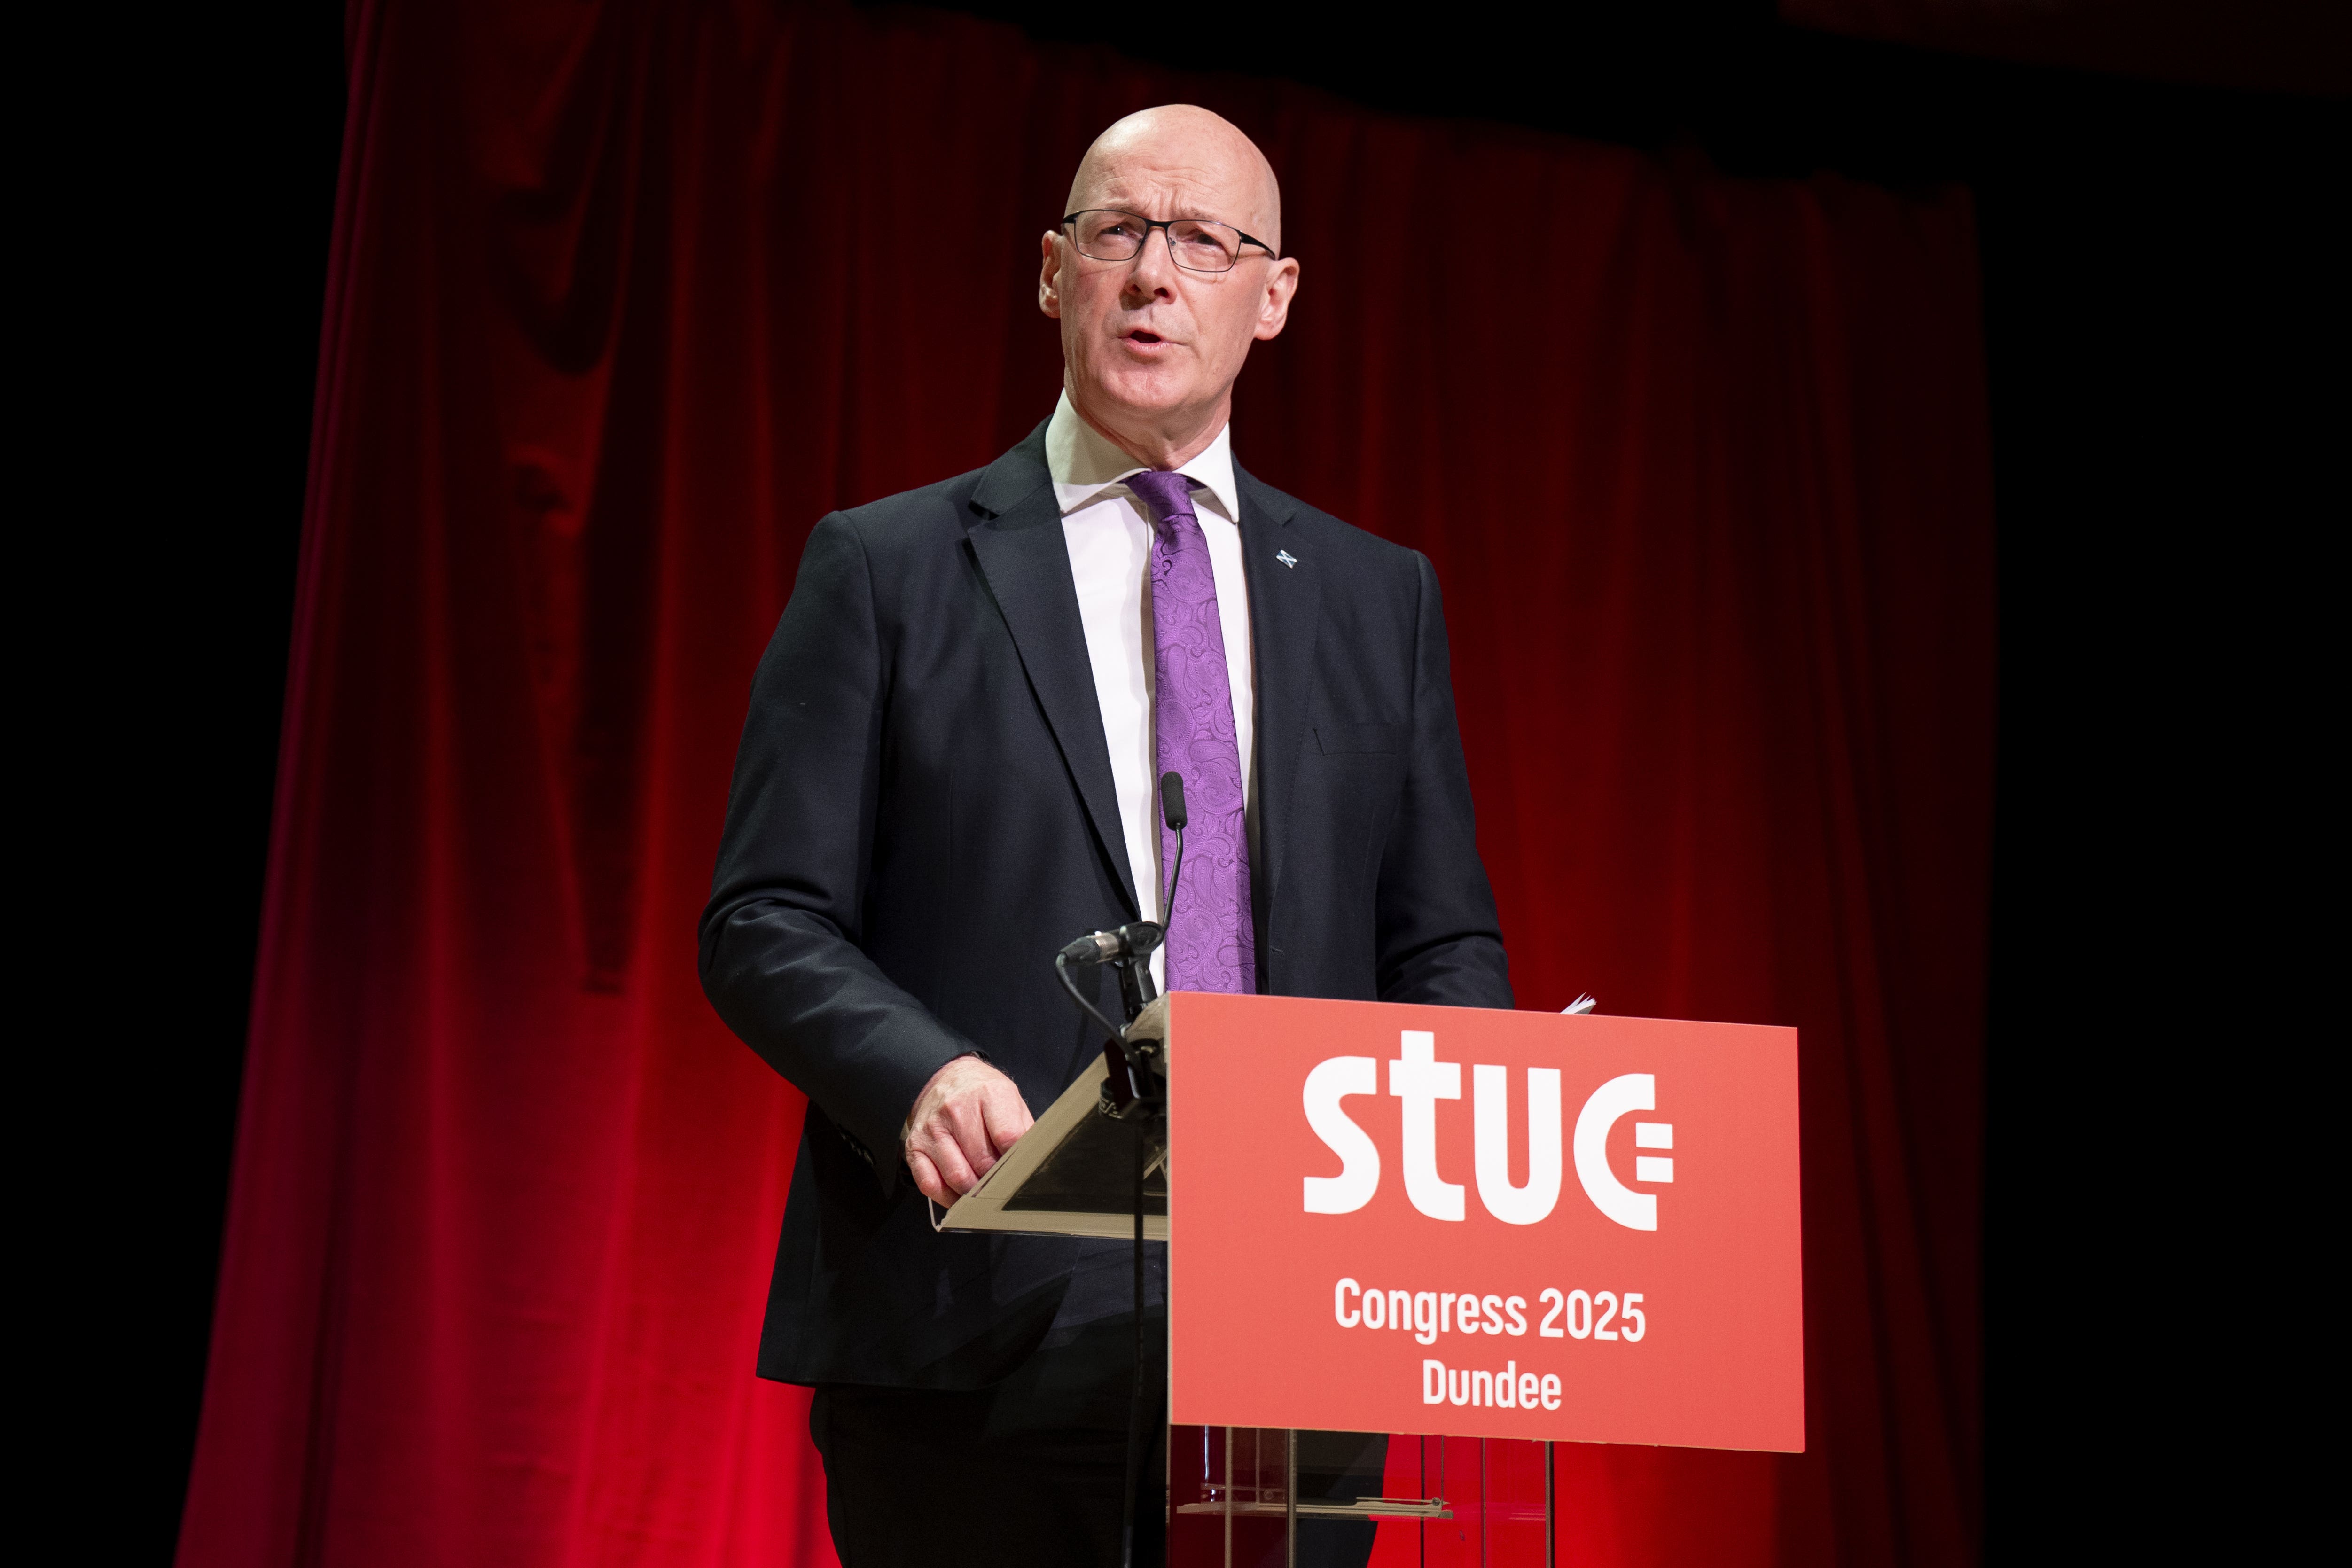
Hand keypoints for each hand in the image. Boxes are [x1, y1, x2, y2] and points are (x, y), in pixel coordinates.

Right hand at [903, 1055, 1033, 1206]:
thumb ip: (1024, 1130)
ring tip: (984, 1191)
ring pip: (957, 1177)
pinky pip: (930, 1184)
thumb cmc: (983, 1095)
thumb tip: (1033, 1162)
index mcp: (988, 1094)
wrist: (946, 1079)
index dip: (1017, 1161)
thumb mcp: (1011, 1100)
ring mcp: (933, 1129)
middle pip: (983, 1162)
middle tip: (1004, 1185)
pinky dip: (948, 1197)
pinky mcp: (915, 1146)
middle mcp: (956, 1109)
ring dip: (974, 1192)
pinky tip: (960, 1194)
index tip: (1021, 1172)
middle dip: (997, 1180)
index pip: (1008, 1136)